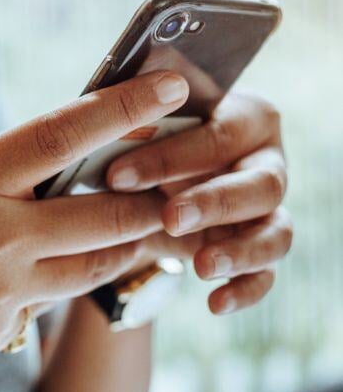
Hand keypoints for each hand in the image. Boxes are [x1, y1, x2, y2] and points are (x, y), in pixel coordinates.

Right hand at [0, 71, 192, 391]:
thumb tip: (32, 188)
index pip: (62, 133)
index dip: (123, 107)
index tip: (168, 85)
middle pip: (107, 212)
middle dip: (147, 200)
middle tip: (169, 184)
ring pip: (92, 265)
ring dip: (116, 247)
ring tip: (125, 230)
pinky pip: (43, 305)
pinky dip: (46, 288)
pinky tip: (11, 284)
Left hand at [106, 90, 292, 314]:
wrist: (152, 181)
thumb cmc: (147, 136)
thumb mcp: (140, 115)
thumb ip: (138, 102)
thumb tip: (115, 88)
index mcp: (245, 117)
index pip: (221, 134)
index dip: (172, 156)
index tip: (117, 176)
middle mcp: (266, 161)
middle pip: (262, 184)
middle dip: (213, 202)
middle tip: (168, 217)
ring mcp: (268, 210)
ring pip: (276, 232)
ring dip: (240, 250)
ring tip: (201, 266)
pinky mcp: (259, 249)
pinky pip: (266, 274)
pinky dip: (245, 289)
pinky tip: (215, 303)